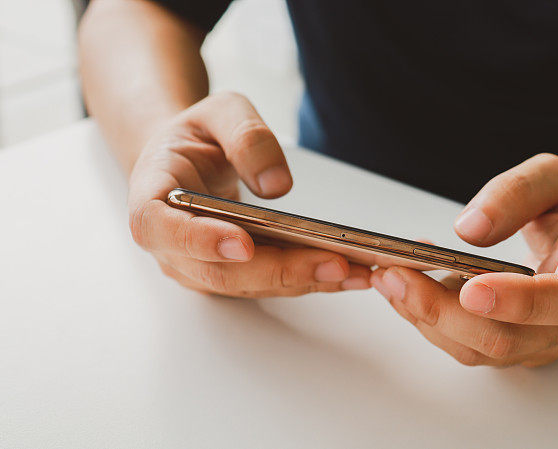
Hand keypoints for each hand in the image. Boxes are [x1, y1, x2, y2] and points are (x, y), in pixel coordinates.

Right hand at [128, 92, 370, 296]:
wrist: (188, 161)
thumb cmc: (197, 137)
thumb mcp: (218, 112)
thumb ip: (245, 136)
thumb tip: (277, 184)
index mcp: (151, 200)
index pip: (161, 228)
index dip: (199, 240)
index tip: (243, 241)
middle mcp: (171, 246)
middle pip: (220, 271)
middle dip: (281, 270)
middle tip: (334, 261)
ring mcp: (200, 268)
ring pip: (251, 285)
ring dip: (305, 281)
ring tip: (358, 270)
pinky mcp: (231, 276)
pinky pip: (269, 283)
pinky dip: (310, 280)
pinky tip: (351, 272)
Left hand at [372, 154, 557, 366]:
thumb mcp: (557, 178)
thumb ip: (518, 192)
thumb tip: (469, 228)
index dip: (519, 301)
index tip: (471, 287)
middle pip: (506, 339)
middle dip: (442, 312)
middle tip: (396, 276)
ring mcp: (542, 344)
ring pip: (479, 351)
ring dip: (427, 319)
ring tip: (391, 278)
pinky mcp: (516, 349)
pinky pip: (470, 347)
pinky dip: (433, 321)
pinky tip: (410, 288)